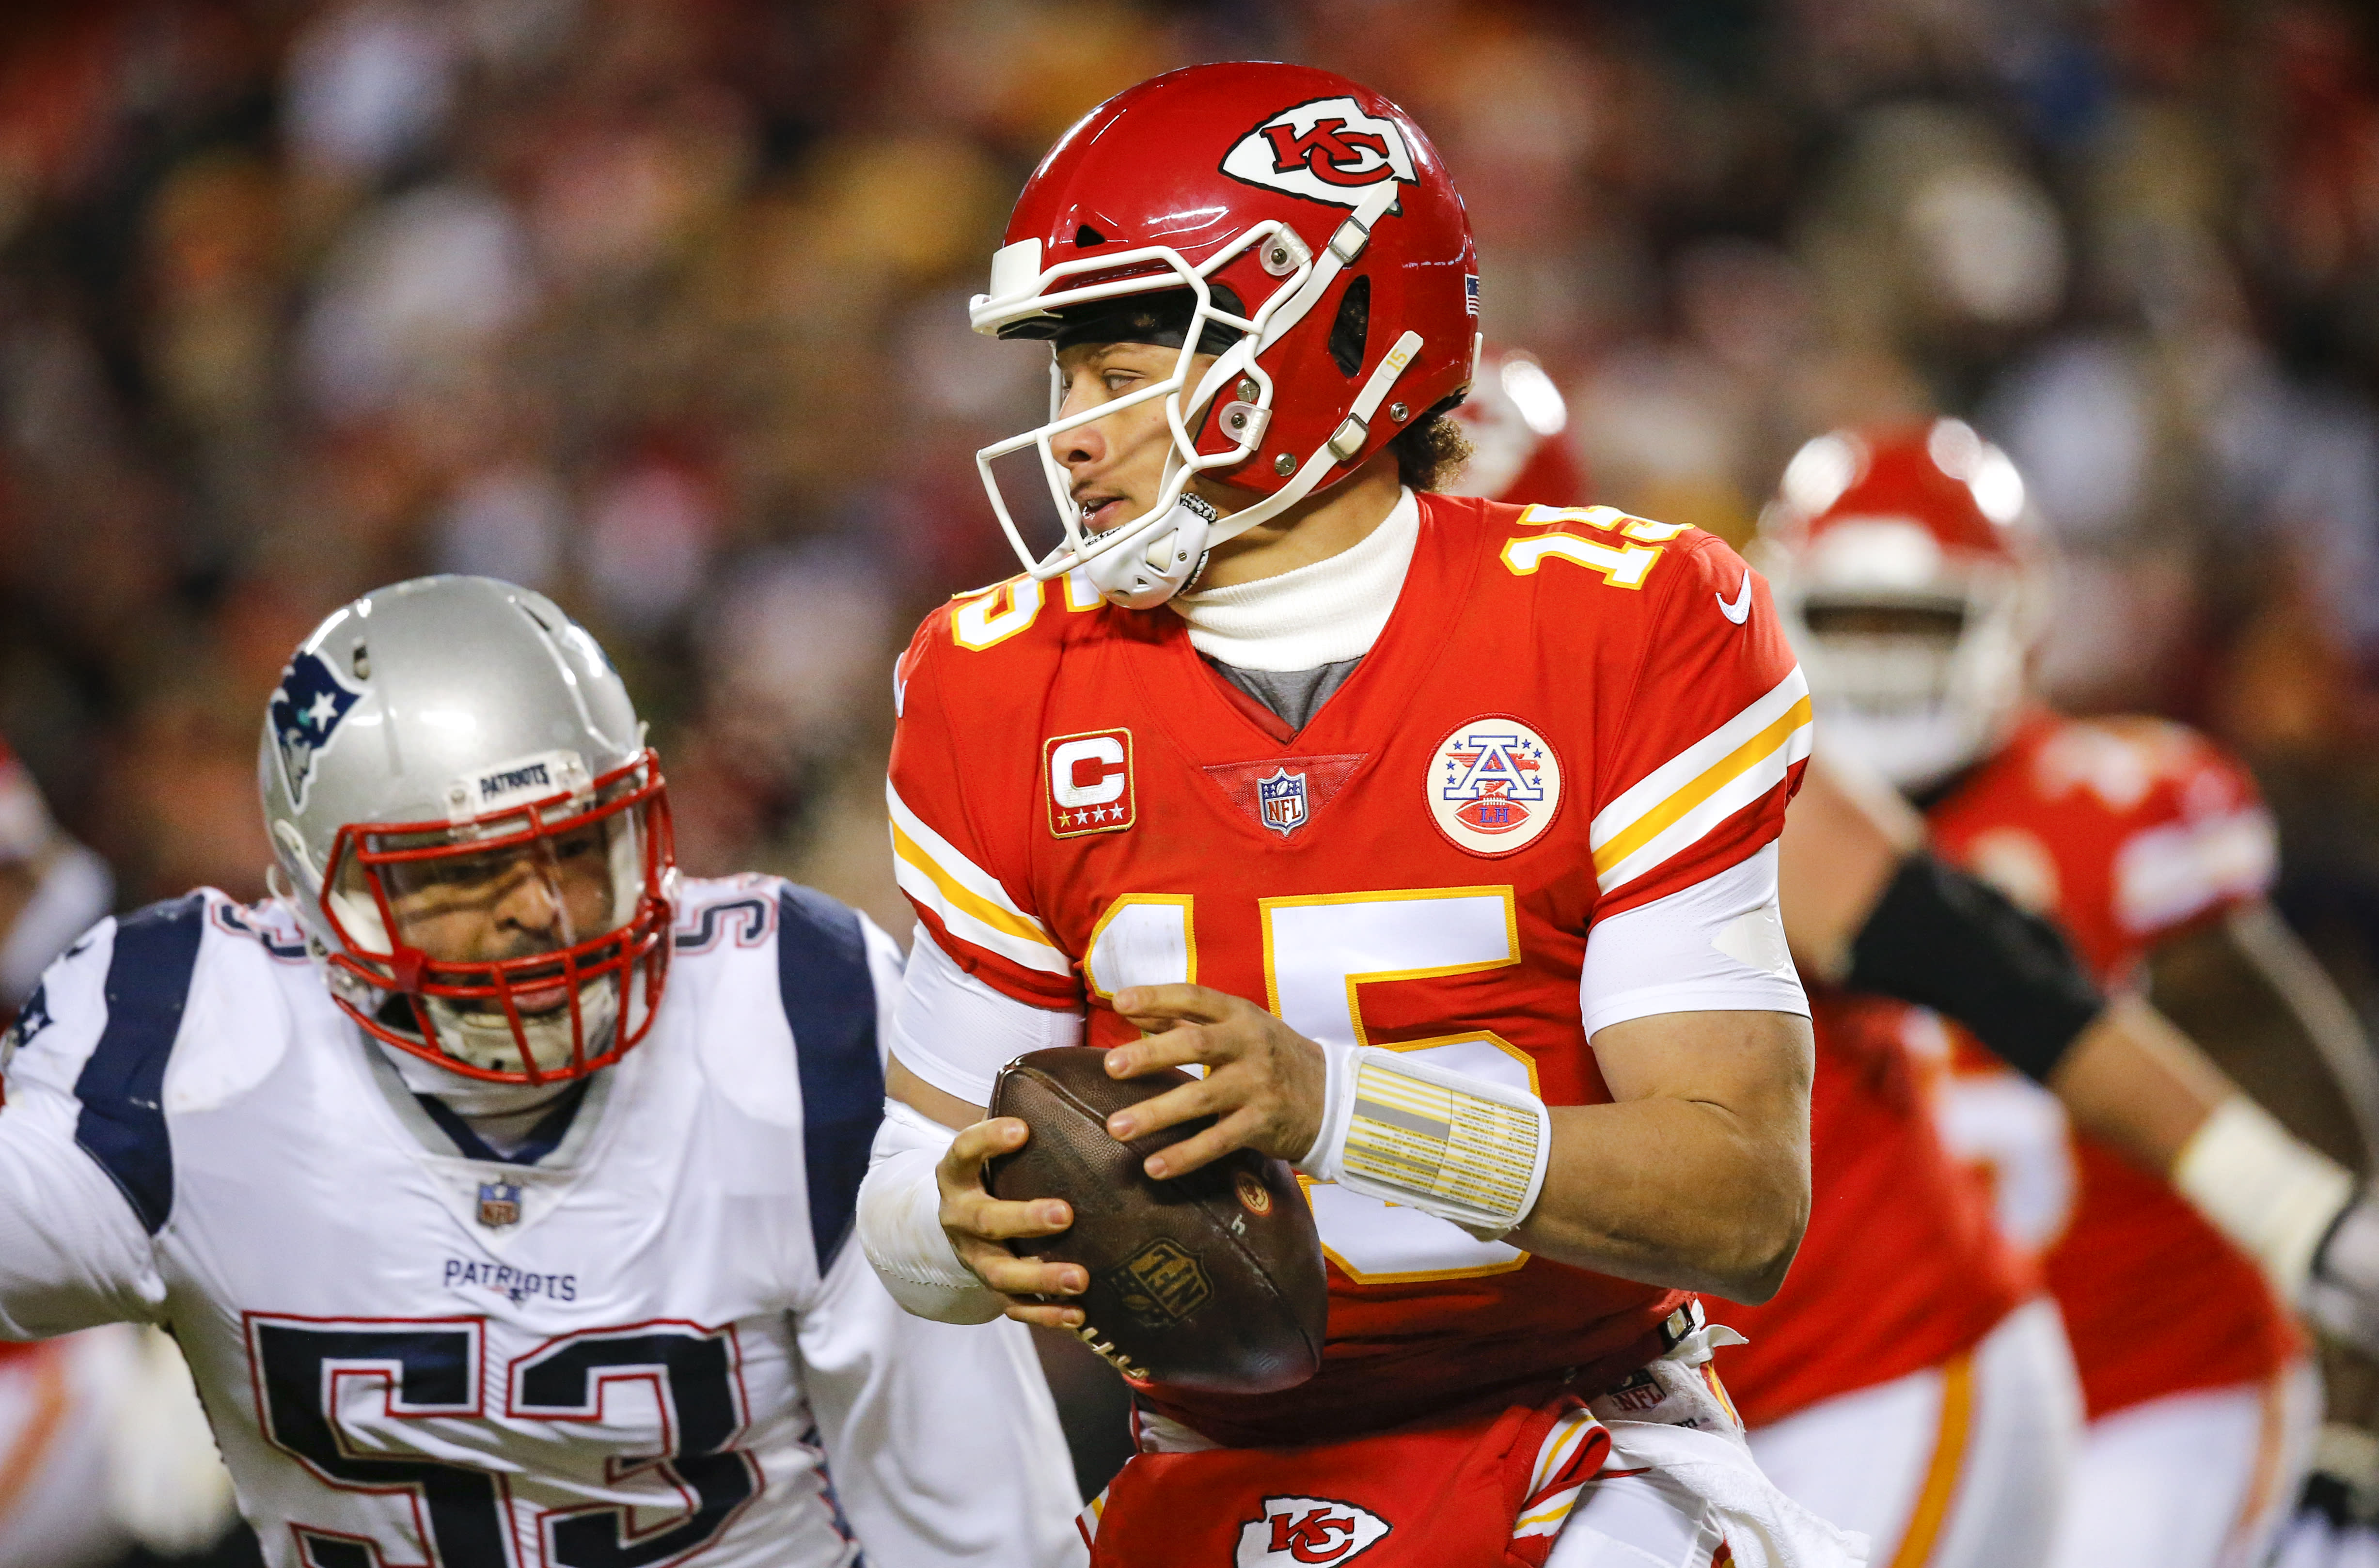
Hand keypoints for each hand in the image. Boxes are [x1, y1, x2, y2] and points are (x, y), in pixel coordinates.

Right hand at [933, 1117, 1086, 1329]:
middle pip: (986, 1220)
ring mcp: (974, 1256)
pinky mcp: (992, 1288)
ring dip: (1040, 1276)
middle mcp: (959, 1216)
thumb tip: (1098, 1067)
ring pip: (1001, 1272)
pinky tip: (1080, 1315)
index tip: (1021, 1129)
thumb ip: (1030, 1118)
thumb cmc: (996, 1169)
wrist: (959, 1219)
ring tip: (1081, 1279)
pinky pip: (1016, 1308)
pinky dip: (1046, 1314)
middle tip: (1065, 1214)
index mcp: (957, 1173)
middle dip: (1024, 1218)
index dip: (988, 1140)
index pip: (964, 1151)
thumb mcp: (997, 1143)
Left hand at [1103, 984, 1327, 1178]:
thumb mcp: (1237, 1026)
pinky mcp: (1261, 1124)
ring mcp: (1257, 1086)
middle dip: (1151, 1055)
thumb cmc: (1269, 1054)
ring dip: (1155, 1114)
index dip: (1156, 997)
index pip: (1194, 997)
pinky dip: (1185, 1156)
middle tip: (1111, 1066)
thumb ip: (1182, 1017)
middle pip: (1197, 1044)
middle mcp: (1249, 1046)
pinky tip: (1154, 1167)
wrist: (1331, 1096)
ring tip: (1116, 1127)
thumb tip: (1128, 1009)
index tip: (1118, 1001)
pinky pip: (1217, 1142)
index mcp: (1240, 1015)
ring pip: (1201, 1098)